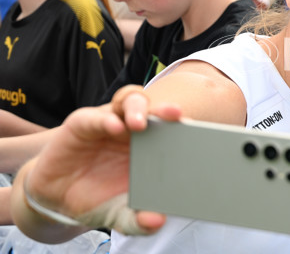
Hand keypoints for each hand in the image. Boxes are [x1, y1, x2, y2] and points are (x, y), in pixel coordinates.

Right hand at [25, 85, 181, 233]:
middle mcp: (134, 130)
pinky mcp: (83, 123)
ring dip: (138, 109)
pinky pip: (96, 116)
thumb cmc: (99, 197)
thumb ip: (137, 220)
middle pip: (155, 110)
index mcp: (152, 147)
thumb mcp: (119, 214)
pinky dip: (105, 119)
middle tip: (175, 115)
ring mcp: (111, 123)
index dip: (184, 127)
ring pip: (130, 102)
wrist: (58, 197)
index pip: (172, 130)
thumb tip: (157, 221)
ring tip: (140, 124)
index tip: (198, 131)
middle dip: (166, 110)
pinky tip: (113, 127)